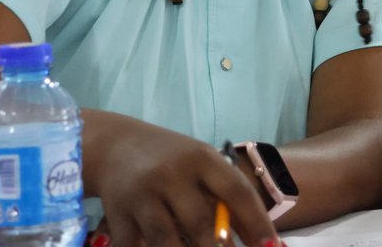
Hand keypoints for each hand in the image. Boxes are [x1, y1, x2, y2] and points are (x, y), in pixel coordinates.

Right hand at [87, 117, 278, 246]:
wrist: (117, 145)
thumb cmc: (174, 161)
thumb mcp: (204, 167)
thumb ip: (229, 199)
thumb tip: (264, 242)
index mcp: (202, 159)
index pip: (236, 191)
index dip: (257, 222)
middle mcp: (172, 174)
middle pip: (200, 222)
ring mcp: (143, 195)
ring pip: (166, 240)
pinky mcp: (118, 214)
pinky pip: (134, 246)